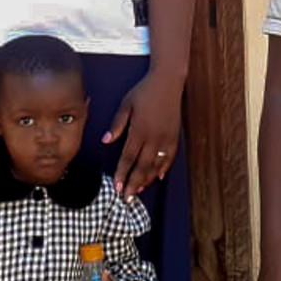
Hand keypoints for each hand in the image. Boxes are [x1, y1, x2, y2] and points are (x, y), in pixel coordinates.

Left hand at [103, 71, 182, 199]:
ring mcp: (166, 138)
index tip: (117, 187)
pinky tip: (157, 178)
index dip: (122, 174)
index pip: (128, 157)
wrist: (168, 81)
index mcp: (139, 130)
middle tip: (127, 199)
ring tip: (138, 191)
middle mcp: (154, 137)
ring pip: (156, 165)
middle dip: (133, 184)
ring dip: (146, 180)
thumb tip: (106, 141)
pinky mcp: (174, 136)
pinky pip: (169, 158)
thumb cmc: (144, 91)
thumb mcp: (126, 104)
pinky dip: (163, 170)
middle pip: (142, 166)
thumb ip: (117, 125)